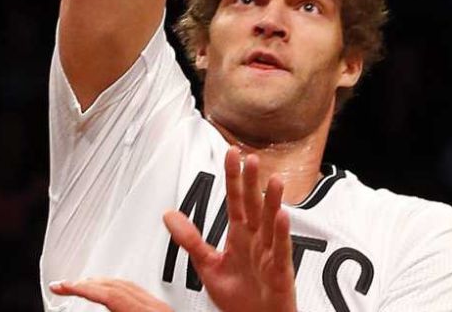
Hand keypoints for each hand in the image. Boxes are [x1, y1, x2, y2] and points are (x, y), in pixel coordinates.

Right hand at [49, 278, 172, 311]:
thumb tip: (98, 307)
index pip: (109, 294)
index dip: (81, 288)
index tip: (62, 286)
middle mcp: (157, 308)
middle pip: (117, 285)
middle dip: (88, 282)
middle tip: (66, 285)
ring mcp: (162, 308)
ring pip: (128, 286)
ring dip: (103, 284)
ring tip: (84, 287)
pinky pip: (137, 294)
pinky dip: (117, 291)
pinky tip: (110, 297)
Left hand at [163, 146, 296, 311]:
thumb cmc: (240, 297)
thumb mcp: (208, 265)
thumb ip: (190, 239)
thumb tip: (170, 216)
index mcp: (240, 235)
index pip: (235, 200)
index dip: (233, 177)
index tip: (232, 154)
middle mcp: (256, 239)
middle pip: (253, 205)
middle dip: (252, 182)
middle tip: (251, 159)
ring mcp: (269, 253)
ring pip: (271, 222)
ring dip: (272, 201)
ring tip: (274, 181)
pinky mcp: (279, 271)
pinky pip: (281, 250)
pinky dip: (281, 233)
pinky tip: (281, 216)